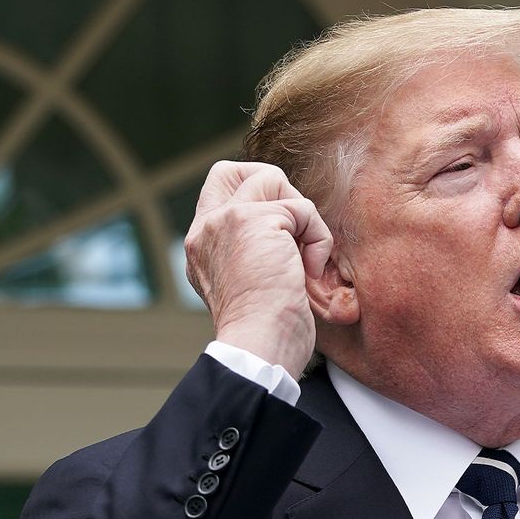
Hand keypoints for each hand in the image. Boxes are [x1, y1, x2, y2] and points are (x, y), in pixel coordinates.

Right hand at [185, 161, 332, 375]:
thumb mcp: (251, 284)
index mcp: (201, 245)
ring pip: (273, 180)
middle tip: (294, 232)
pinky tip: (308, 271)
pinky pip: (302, 209)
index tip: (283, 238)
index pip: (220, 190)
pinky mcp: (252, 220)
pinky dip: (318, 239)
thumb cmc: (267, 333)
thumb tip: (290, 235)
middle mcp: (206, 228)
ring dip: (303, 218)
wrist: (260, 348)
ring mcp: (226, 220)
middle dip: (276, 188)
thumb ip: (254, 252)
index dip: (258, 198)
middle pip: (237, 169)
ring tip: (304, 259)